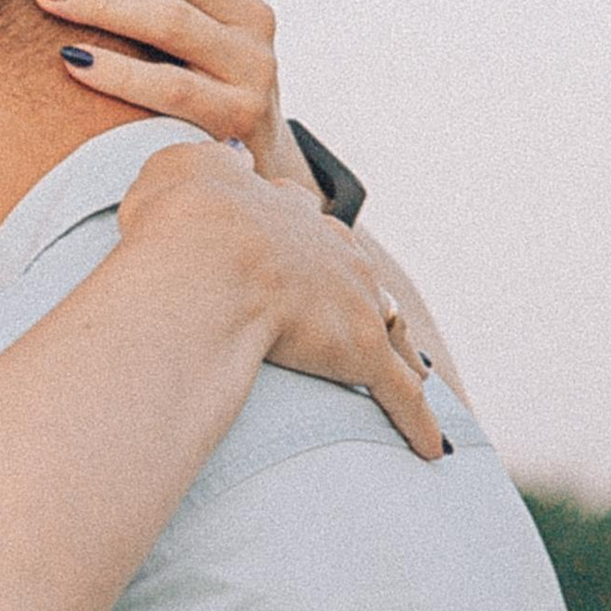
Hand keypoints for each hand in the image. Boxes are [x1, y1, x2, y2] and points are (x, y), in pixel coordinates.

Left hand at [31, 0, 310, 188]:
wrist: (246, 165)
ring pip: (169, 20)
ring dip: (100, 3)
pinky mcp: (237, 115)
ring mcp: (251, 63)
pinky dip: (118, 74)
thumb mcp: (181, 14)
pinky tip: (69, 61)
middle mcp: (250, 8)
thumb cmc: (187, 73)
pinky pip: (170, 89)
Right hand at [120, 143, 446, 461]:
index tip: (297, 244)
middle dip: (360, 290)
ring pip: (391, 327)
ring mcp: (355, 303)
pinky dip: (419, 422)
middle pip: (357, 271)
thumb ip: (205, 165)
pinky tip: (432, 447)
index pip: (300, 218)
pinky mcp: (363, 355)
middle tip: (360, 310)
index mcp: (285, 212)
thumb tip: (227, 163)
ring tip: (409, 368)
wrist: (206, 261)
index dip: (297, 234)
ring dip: (399, 348)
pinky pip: (402, 395)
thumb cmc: (181, 219)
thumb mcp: (178, 166)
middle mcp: (331, 251)